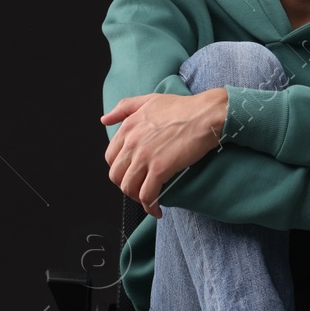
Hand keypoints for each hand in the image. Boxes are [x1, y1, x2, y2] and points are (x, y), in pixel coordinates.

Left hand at [101, 89, 226, 218]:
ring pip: (128, 187)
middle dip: (126, 185)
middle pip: (116, 175)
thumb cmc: (183, 108)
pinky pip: (146, 195)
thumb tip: (104, 119)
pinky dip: (150, 207)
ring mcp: (144, 156)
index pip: (111, 157)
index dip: (120, 169)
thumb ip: (124, 108)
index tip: (132, 173)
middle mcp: (132, 142)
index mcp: (128, 127)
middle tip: (140, 188)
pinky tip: (157, 209)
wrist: (206, 115)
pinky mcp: (160, 169)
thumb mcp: (149, 100)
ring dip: (136, 198)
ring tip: (148, 201)